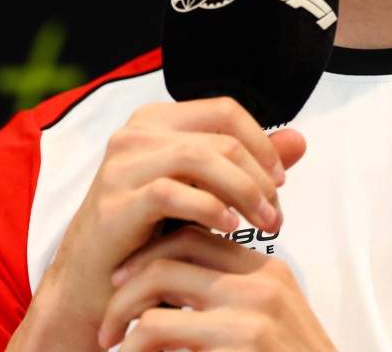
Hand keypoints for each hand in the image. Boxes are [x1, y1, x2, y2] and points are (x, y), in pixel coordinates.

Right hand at [7, 98, 304, 350]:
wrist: (93, 281)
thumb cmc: (146, 234)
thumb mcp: (202, 193)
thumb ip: (246, 164)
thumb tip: (298, 141)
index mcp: (156, 121)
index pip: (225, 111)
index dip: (262, 142)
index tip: (280, 180)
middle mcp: (136, 134)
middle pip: (220, 137)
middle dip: (259, 176)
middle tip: (276, 214)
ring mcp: (122, 165)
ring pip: (201, 158)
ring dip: (243, 192)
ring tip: (262, 223)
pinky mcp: (115, 201)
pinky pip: (172, 192)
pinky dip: (208, 208)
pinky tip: (227, 227)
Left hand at [98, 224, 336, 350]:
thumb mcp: (264, 326)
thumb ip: (227, 301)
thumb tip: (166, 290)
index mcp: (267, 272)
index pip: (196, 234)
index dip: (151, 252)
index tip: (123, 279)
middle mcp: (261, 283)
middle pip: (173, 253)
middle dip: (128, 283)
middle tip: (108, 318)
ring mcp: (252, 312)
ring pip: (158, 288)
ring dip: (122, 315)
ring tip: (111, 344)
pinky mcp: (242, 342)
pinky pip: (160, 328)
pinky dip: (133, 346)